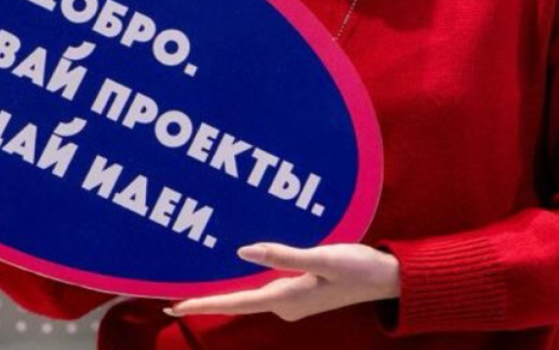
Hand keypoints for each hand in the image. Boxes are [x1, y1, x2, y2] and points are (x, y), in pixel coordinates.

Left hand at [166, 243, 399, 321]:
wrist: (387, 279)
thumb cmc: (357, 267)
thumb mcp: (322, 257)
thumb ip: (283, 254)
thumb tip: (242, 252)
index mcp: (286, 297)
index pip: (235, 302)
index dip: (202, 304)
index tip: (173, 306)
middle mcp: (284, 303)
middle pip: (236, 300)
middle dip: (205, 299)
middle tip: (171, 297)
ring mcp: (292, 299)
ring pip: (248, 293)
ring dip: (223, 289)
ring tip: (193, 283)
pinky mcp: (300, 290)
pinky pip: (263, 286)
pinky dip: (243, 280)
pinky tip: (236, 268)